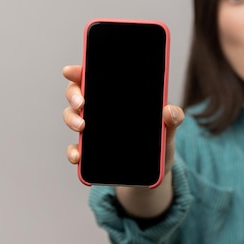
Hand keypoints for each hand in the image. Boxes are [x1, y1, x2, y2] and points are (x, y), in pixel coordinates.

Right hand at [61, 65, 183, 173]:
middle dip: (73, 95)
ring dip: (72, 120)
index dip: (80, 72)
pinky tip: (78, 156)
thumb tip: (170, 111)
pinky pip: (76, 149)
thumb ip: (173, 119)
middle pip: (77, 94)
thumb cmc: (160, 144)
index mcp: (117, 97)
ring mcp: (93, 131)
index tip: (70, 71)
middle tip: (81, 103)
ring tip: (82, 126)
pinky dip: (74, 152)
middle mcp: (100, 110)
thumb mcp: (169, 130)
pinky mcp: (91, 153)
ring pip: (72, 118)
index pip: (94, 78)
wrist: (155, 172)